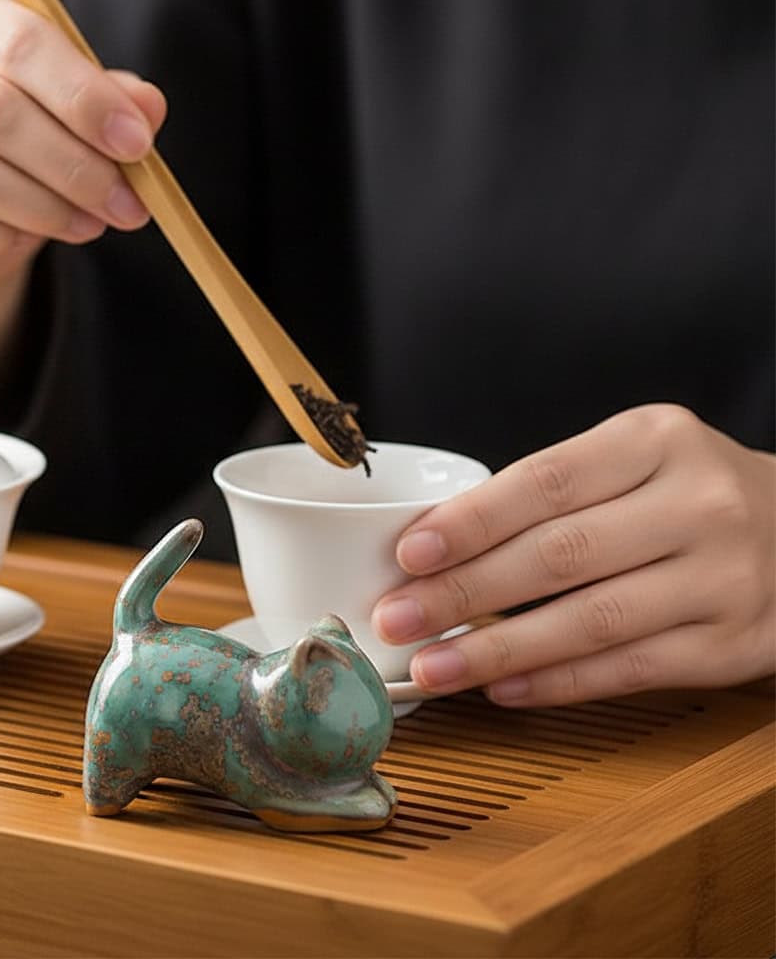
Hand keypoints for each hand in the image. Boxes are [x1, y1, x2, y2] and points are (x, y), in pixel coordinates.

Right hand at [0, 0, 165, 383]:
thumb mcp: (80, 110)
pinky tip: (24, 238)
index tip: (137, 145)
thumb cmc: (33, 140)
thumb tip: (146, 108)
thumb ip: (113, 100)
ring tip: (89, 224)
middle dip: (74, 165)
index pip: (21, 41)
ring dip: (40, 206)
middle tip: (126, 205)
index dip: (84, 97)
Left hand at [372, 405, 775, 705]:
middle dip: (464, 591)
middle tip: (396, 617)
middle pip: (560, 555)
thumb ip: (552, 491)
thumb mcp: (632, 458)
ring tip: (431, 665)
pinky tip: (500, 688)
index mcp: (656, 441)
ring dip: (497, 649)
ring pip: (590, 621)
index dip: (472, 521)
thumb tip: (437, 543)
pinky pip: (629, 669)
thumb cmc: (684, 490)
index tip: (409, 553)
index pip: (546, 482)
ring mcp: (722, 579)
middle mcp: (698, 505)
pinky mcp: (734, 645)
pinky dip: (556, 682)